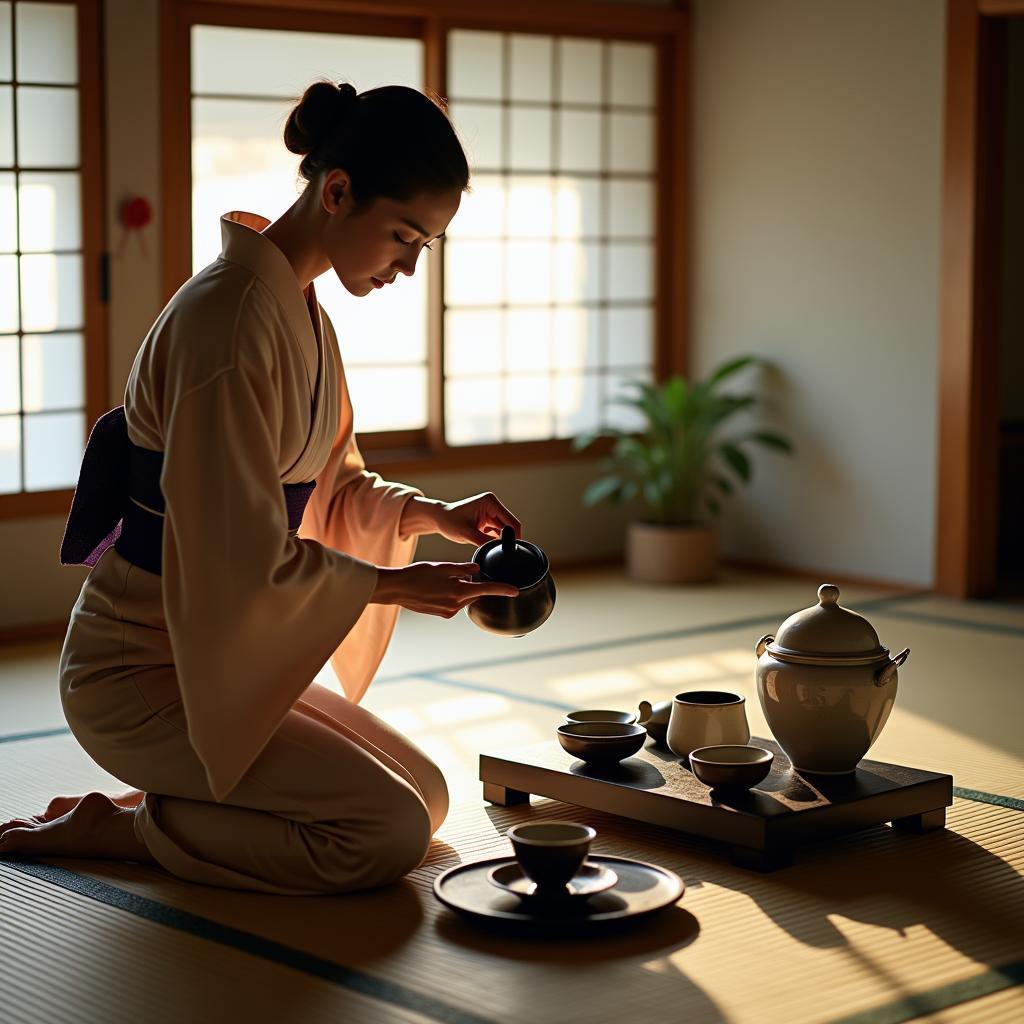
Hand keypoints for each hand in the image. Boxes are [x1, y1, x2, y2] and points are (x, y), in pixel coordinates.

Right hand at [370, 561, 518, 618]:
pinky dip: (452, 594)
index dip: (503, 589)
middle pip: (475, 592)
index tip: (515, 591)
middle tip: (457, 572)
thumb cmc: (417, 574)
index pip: (487, 589)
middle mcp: (455, 604)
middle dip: (472, 583)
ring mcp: (448, 611)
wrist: (396, 589)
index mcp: (458, 591)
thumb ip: (463, 569)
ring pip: (464, 598)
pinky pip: (454, 603)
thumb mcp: (442, 566)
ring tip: (441, 579)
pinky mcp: (441, 614)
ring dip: (460, 588)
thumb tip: (477, 570)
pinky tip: (438, 587)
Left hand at [432, 492, 521, 546]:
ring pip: (504, 532)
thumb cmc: (449, 522)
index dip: (514, 537)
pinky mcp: (489, 520)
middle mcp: (493, 505)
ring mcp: (492, 512)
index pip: (511, 522)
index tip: (510, 552)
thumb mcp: (467, 534)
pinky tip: (484, 544)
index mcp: (490, 502)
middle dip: (506, 540)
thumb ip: (485, 541)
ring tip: (486, 547)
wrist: (438, 519)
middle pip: (510, 527)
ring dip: (499, 541)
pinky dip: (494, 541)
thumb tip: (500, 549)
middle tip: (499, 554)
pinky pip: (498, 533)